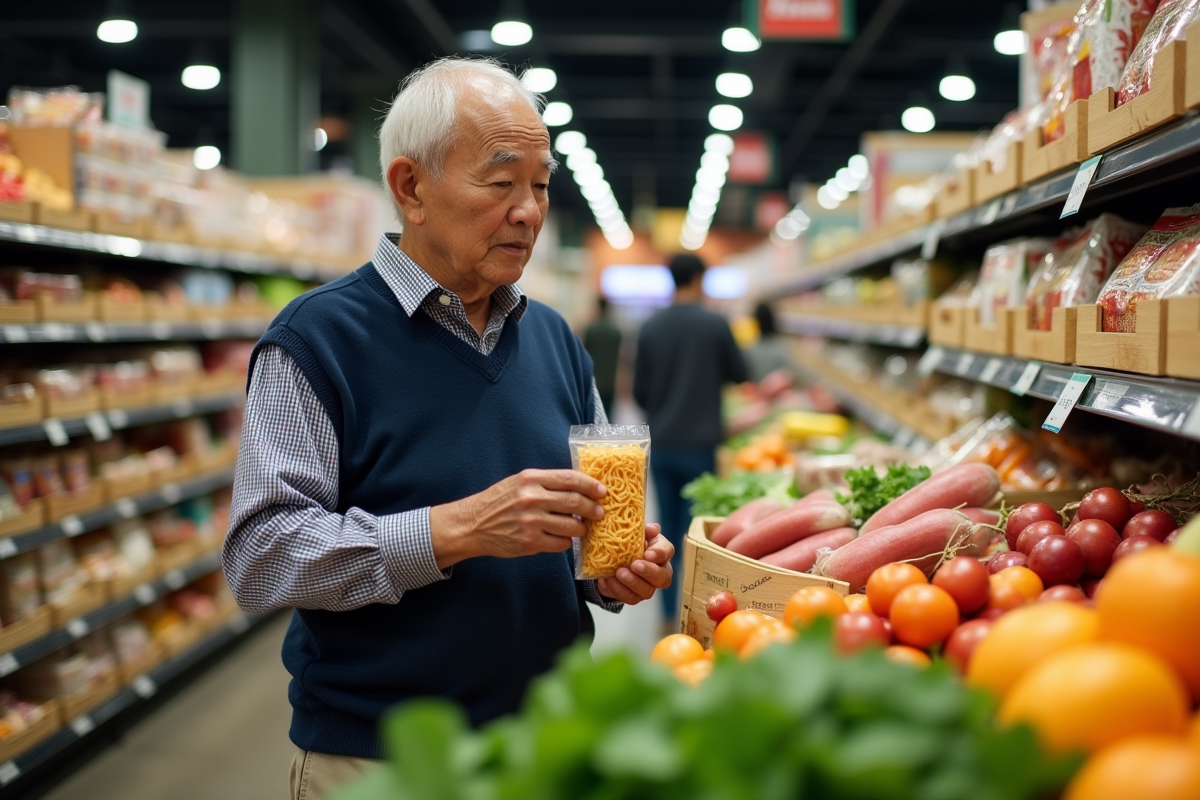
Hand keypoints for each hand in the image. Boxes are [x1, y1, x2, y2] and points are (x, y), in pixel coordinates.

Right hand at [429, 469, 606, 567]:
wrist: (472, 525)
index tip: (602, 491)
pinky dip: (566, 542)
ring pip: (572, 526)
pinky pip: (561, 544)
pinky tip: (562, 539)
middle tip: (599, 512)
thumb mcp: (519, 482)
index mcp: (531, 479)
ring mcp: (532, 522)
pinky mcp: (530, 542)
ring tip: (580, 527)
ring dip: (581, 528)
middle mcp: (532, 498)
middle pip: (575, 503)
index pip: (570, 479)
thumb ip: (546, 482)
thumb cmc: (498, 502)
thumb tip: (579, 486)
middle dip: (592, 509)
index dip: (591, 485)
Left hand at [597, 523, 672, 605]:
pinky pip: (628, 598)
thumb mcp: (635, 532)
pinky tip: (607, 580)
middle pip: (663, 578)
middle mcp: (659, 572)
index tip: (648, 553)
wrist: (612, 558)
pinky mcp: (633, 596)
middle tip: (634, 565)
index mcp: (661, 552)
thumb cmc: (629, 543)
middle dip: (648, 572)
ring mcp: (647, 587)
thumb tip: (652, 529)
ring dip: (631, 583)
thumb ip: (644, 529)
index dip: (660, 554)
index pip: (668, 551)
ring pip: (646, 591)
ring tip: (618, 573)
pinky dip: (617, 589)